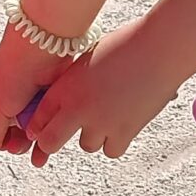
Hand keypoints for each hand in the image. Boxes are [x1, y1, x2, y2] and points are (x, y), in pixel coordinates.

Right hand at [0, 20, 69, 162]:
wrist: (43, 46)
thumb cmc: (13, 70)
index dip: (4, 142)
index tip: (8, 145)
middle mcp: (17, 99)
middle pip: (20, 132)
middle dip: (22, 142)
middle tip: (24, 142)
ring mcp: (37, 97)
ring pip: (39, 127)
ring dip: (39, 139)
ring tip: (40, 143)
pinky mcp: (57, 94)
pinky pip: (55, 117)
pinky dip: (54, 125)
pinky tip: (54, 130)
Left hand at [22, 18, 185, 166]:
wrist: (157, 49)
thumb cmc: (126, 45)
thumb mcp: (88, 59)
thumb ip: (73, 83)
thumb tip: (68, 100)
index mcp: (65, 87)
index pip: (38, 117)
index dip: (37, 127)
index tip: (41, 130)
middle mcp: (78, 107)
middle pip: (50, 142)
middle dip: (51, 143)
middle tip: (60, 137)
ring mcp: (101, 122)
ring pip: (87, 145)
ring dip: (93, 135)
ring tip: (107, 114)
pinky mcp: (125, 132)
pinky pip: (111, 150)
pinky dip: (115, 141)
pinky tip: (122, 123)